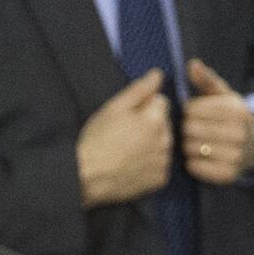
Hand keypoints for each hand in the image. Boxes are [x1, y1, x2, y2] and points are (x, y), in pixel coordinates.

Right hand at [76, 70, 173, 207]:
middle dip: (150, 124)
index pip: (161, 101)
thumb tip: (158, 74)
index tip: (127, 116)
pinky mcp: (160, 180)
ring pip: (163, 144)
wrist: (88, 176)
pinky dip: (151, 164)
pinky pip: (161, 165)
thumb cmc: (97, 139)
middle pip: (164, 123)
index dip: (143, 105)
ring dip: (151, 144)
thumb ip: (140, 89)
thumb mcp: (114, 107)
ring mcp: (163, 162)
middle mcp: (165, 141)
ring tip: (128, 150)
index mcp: (155, 120)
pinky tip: (133, 164)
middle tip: (125, 134)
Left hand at [180, 61, 253, 185]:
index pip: (191, 109)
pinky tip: (199, 157)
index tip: (194, 114)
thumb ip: (207, 79)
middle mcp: (238, 132)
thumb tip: (192, 64)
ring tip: (195, 143)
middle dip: (186, 129)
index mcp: (235, 109)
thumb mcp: (223, 95)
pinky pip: (194, 167)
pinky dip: (192, 163)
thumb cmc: (232, 116)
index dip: (188, 111)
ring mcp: (235, 155)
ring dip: (187, 146)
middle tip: (192, 130)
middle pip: (189, 129)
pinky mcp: (228, 174)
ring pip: (189, 148)